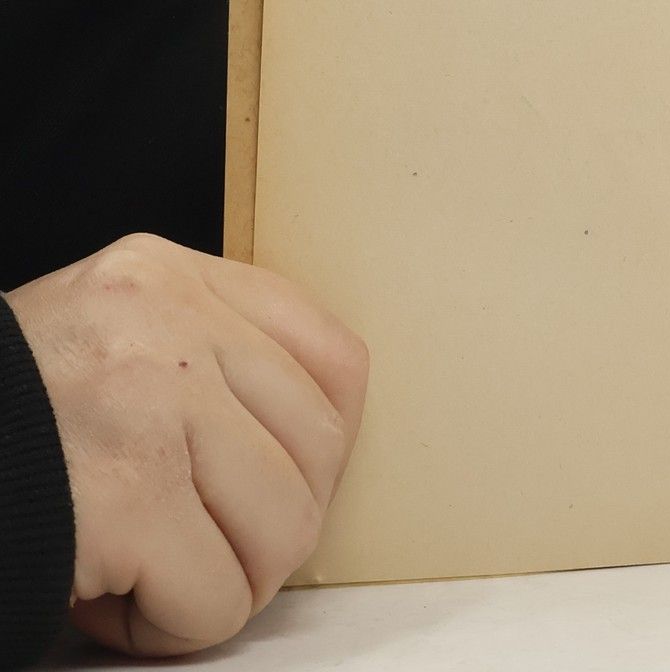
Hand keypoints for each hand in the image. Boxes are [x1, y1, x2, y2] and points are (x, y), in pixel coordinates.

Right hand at [7, 233, 368, 655]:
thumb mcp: (102, 339)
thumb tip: (310, 444)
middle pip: (319, 447)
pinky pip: (219, 597)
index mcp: (164, 276)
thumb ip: (198, 357)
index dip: (321, 448)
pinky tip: (112, 608)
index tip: (276, 490)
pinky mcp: (126, 499)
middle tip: (202, 553)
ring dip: (226, 584)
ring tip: (153, 582)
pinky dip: (174, 628)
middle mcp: (169, 322)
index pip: (331, 356)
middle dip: (271, 528)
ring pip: (285, 526)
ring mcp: (152, 404)